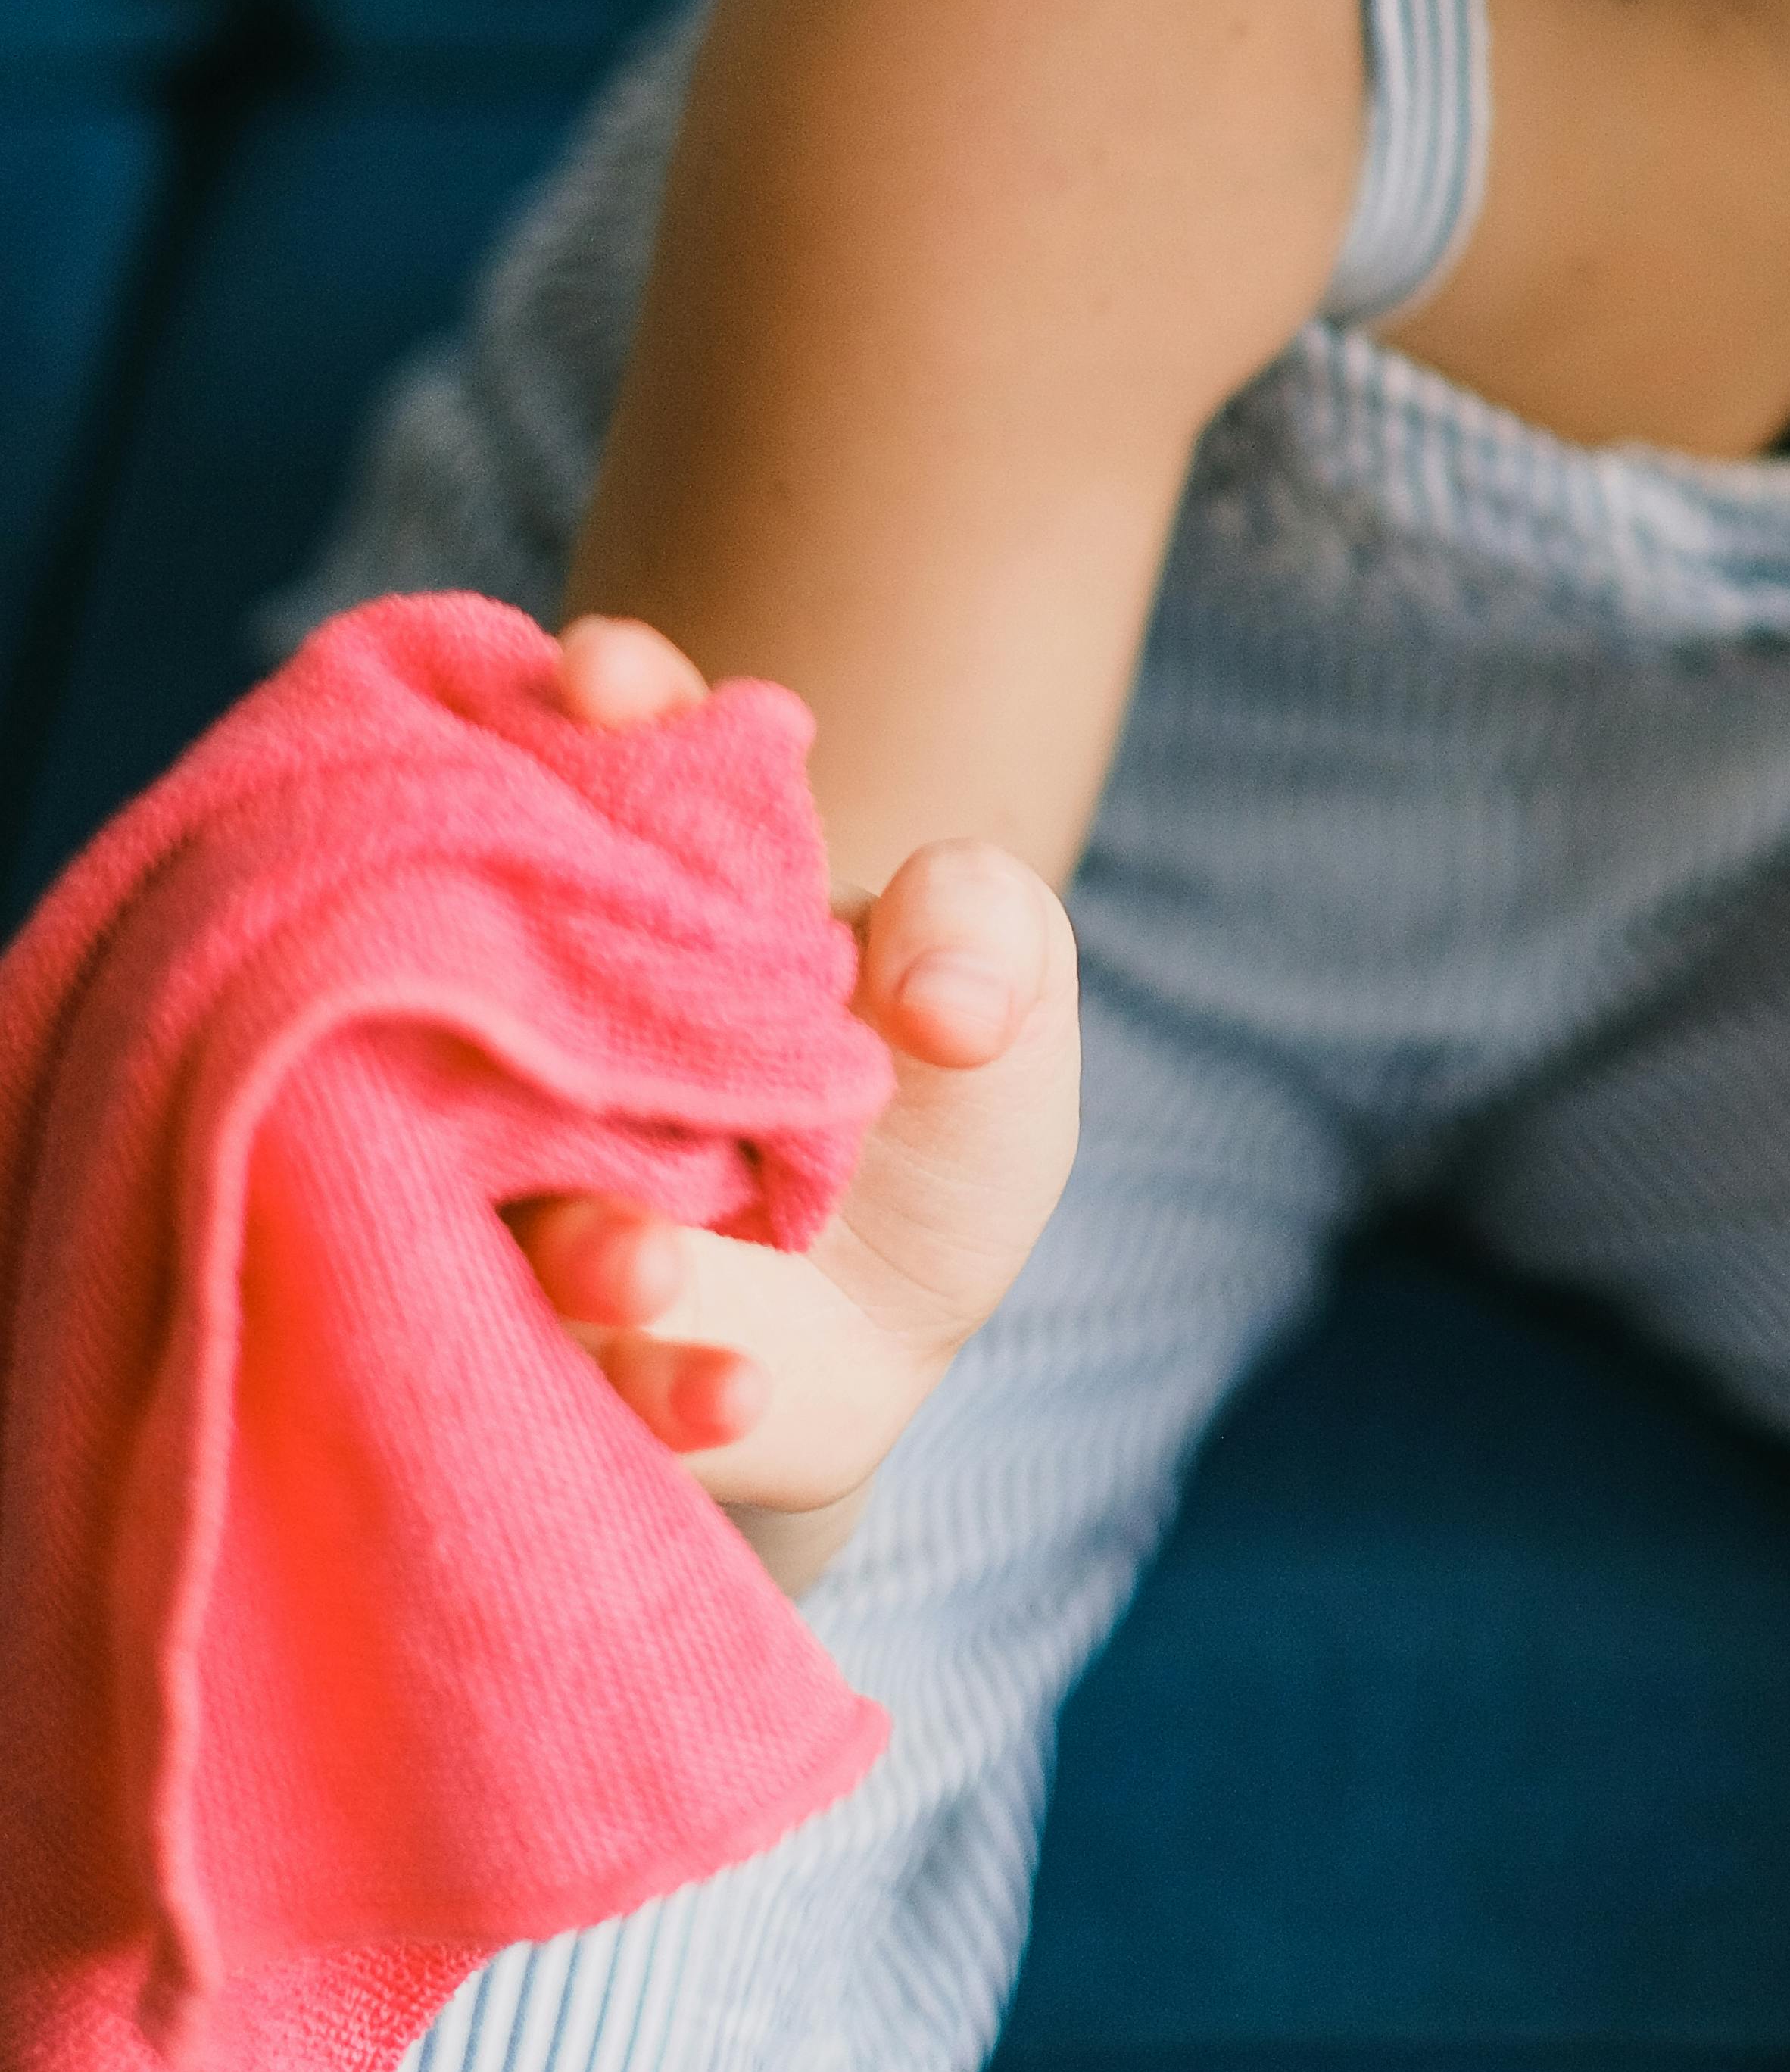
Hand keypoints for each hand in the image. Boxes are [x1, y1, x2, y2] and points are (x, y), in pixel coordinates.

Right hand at [506, 616, 1078, 1589]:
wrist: (881, 1312)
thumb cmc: (934, 1105)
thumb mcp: (1006, 991)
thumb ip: (991, 935)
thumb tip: (945, 999)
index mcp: (645, 895)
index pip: (605, 757)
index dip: (607, 701)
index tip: (612, 681)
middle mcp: (551, 1023)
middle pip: (502, 976)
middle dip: (537, 996)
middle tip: (634, 1037)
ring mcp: (523, 1184)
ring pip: (503, 1197)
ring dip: (574, 1236)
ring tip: (656, 1263)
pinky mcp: (551, 1346)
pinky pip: (567, 1372)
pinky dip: (651, 1383)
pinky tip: (738, 1390)